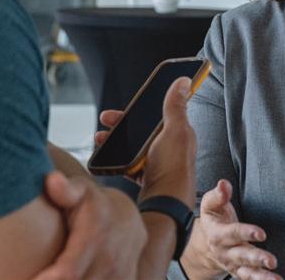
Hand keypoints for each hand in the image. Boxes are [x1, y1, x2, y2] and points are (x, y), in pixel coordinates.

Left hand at [31, 171, 146, 279]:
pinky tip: (67, 276)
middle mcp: (110, 260)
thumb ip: (66, 189)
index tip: (29, 278)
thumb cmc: (92, 205)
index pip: (67, 273)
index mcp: (95, 238)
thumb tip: (52, 180)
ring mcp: (120, 275)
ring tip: (47, 274)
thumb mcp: (80, 190)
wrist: (127, 217)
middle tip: (30, 275)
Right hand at [95, 77, 197, 206]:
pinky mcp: (148, 178)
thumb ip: (176, 106)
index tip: (125, 104)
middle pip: (143, 130)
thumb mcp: (175, 131)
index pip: (159, 114)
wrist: (166, 204)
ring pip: (134, 147)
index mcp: (179, 133)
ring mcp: (158, 163)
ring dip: (116, 141)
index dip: (142, 107)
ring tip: (100, 139)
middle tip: (105, 120)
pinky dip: (117, 160)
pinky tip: (106, 159)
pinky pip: (129, 165)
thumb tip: (184, 80)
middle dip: (123, 124)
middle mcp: (170, 148)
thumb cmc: (173, 167)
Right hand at [181, 179, 280, 279]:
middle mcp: (225, 252)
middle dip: (256, 258)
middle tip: (271, 261)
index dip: (246, 233)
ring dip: (261, 277)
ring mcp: (233, 264)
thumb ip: (218, 195)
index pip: (233, 234)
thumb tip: (224, 184)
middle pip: (241, 256)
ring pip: (247, 272)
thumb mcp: (211, 205)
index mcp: (217, 234)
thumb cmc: (214, 218)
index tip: (261, 234)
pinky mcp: (240, 271)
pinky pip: (250, 278)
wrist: (205, 242)